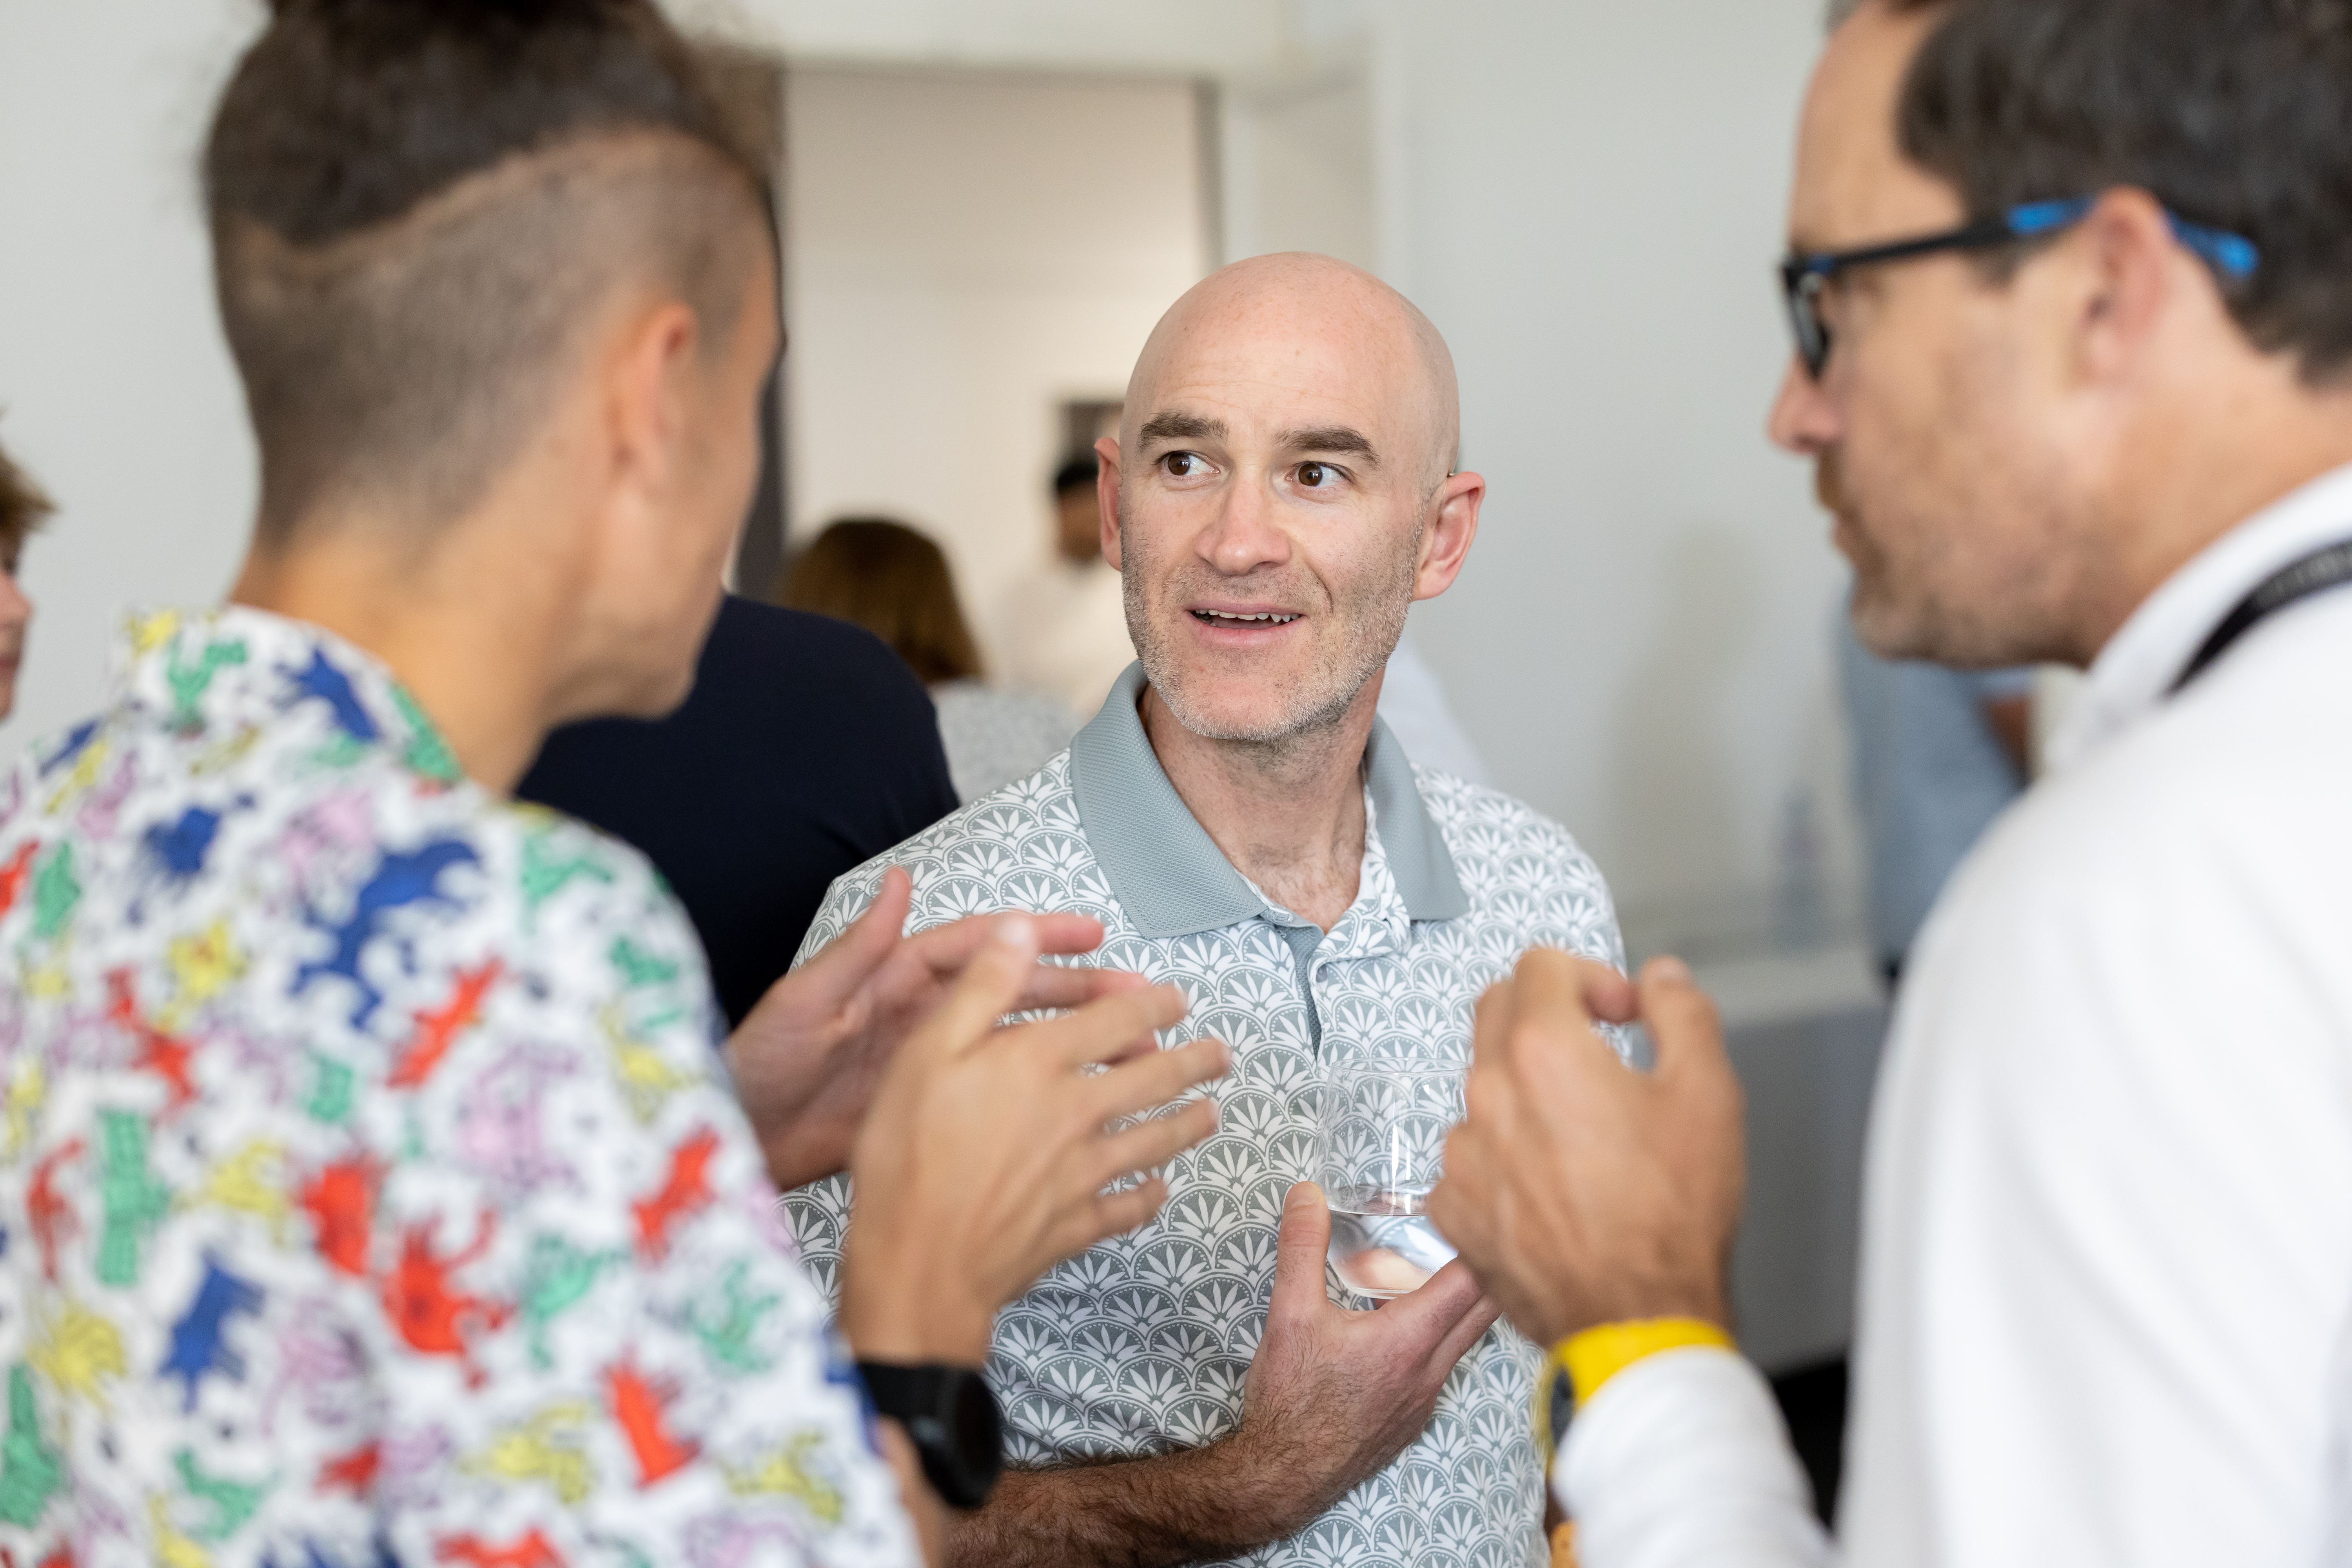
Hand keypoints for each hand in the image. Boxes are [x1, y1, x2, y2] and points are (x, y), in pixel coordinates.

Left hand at [726, 868, 1146, 1188]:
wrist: (736, 1138)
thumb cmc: (760, 1060)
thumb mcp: (806, 999)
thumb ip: (859, 945)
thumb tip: (898, 881)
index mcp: (897, 977)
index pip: (982, 945)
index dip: (1038, 936)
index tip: (1092, 934)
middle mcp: (924, 1014)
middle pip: (1015, 992)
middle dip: (1078, 991)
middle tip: (1139, 997)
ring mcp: (932, 1062)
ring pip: (1017, 1042)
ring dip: (1072, 1040)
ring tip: (1131, 1049)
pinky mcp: (930, 1107)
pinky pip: (996, 1092)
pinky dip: (1039, 1092)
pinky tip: (1079, 1104)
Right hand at [839, 915, 1228, 1364]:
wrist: (917, 1261)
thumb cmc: (908, 1153)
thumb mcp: (929, 1050)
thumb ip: (983, 988)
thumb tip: (1021, 930)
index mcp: (1041, 1062)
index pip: (1117, 1020)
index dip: (1152, 1005)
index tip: (1176, 999)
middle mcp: (1075, 1113)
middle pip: (1152, 1079)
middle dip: (1193, 1062)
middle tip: (1219, 1055)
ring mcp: (1081, 1174)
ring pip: (1153, 1141)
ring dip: (1187, 1124)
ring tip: (1211, 1113)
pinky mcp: (1074, 1226)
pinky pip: (1126, 1209)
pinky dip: (1148, 1199)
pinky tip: (1159, 1192)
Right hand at [1217, 1183, 1500, 1539]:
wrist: (1285, 1477)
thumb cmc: (1291, 1402)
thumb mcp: (1290, 1313)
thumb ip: (1303, 1247)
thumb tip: (1307, 1195)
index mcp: (1408, 1340)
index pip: (1473, 1280)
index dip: (1480, 1241)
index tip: (1475, 1212)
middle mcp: (1431, 1370)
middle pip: (1487, 1307)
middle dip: (1486, 1265)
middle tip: (1470, 1231)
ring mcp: (1427, 1397)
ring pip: (1466, 1337)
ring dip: (1461, 1301)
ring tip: (1430, 1269)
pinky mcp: (1416, 1416)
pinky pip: (1444, 1364)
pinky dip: (1439, 1335)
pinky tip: (1399, 1322)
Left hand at [1429, 950, 1744, 1349]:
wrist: (1637, 1320)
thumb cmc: (1673, 1217)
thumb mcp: (1708, 1092)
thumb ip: (1681, 1013)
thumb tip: (1658, 979)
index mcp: (1544, 1052)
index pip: (1539, 965)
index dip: (1590, 977)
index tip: (1620, 1015)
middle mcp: (1489, 1094)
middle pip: (1498, 1011)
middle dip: (1548, 1014)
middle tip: (1598, 1054)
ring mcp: (1463, 1154)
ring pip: (1484, 1087)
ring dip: (1526, 1090)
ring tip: (1583, 1134)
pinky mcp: (1454, 1207)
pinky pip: (1470, 1154)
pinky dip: (1504, 1154)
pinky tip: (1552, 1183)